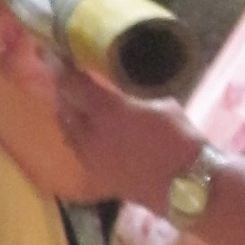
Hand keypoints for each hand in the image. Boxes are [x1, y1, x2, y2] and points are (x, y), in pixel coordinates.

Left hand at [52, 81, 203, 207]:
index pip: (72, 84)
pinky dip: (77, 138)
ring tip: (77, 105)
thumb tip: (122, 96)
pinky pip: (77, 150)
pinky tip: (88, 134)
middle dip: (65, 91)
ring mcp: (89, 157)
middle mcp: (90, 133)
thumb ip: (132, 99)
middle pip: (64, 106)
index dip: (63, 70)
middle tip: (70, 81)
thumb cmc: (179, 140)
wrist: (185, 185)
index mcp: (107, 110)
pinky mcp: (95, 175)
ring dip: (69, 115)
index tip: (59, 58)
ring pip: (67, 129)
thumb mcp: (160, 105)